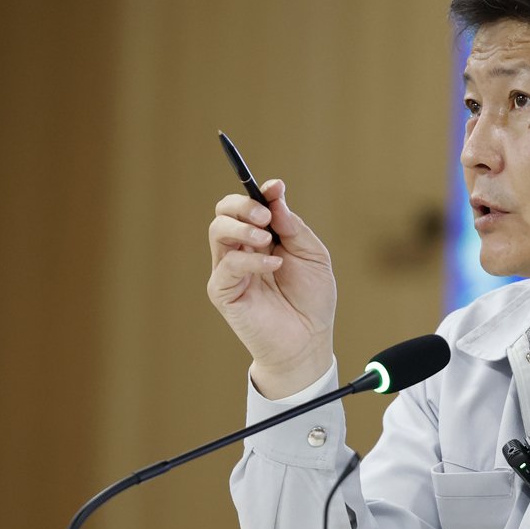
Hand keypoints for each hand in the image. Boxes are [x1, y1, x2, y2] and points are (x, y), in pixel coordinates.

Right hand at [205, 178, 337, 396]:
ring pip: (217, 230)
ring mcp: (229, 270)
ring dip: (242, 226)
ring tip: (265, 238)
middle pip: (224, 212)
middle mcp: (240, 250)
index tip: (275, 188)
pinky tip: (274, 266)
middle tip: (265, 216)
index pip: (247, 206)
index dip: (256, 191)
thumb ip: (293, 226)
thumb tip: (275, 195)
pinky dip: (251, 259)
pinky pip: (228, 264)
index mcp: (261, 238)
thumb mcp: (312, 255)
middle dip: (242, 205)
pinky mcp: (224, 291)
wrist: (308, 341)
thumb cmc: (311, 300)